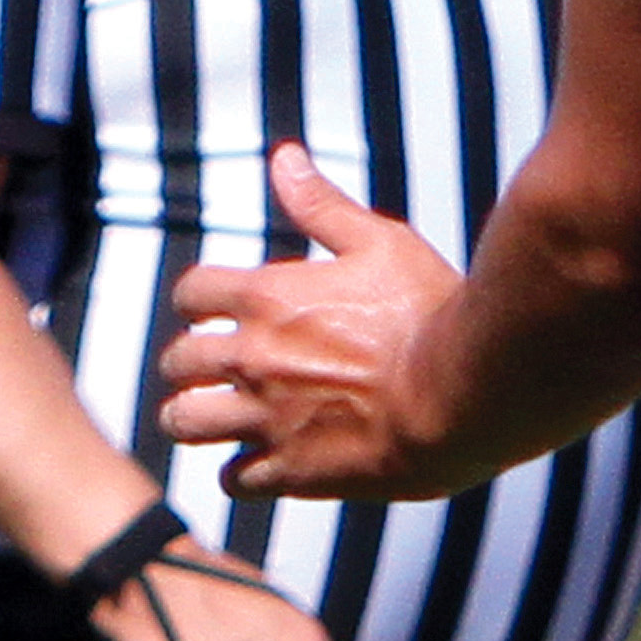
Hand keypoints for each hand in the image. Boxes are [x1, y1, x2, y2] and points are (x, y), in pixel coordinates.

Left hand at [158, 144, 477, 498]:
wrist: (463, 392)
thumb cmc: (429, 312)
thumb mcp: (380, 243)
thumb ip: (323, 206)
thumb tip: (283, 159)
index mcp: (267, 298)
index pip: (191, 293)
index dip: (199, 301)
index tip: (215, 312)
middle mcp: (253, 358)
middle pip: (177, 361)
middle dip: (186, 363)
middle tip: (209, 370)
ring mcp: (266, 418)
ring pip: (185, 422)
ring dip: (192, 418)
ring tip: (211, 419)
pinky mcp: (291, 470)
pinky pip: (234, 481)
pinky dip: (238, 474)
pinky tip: (258, 465)